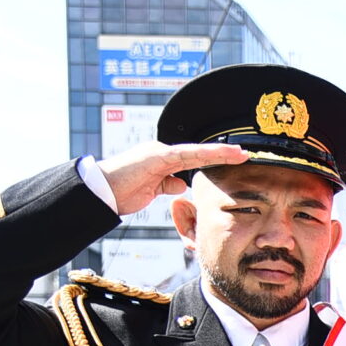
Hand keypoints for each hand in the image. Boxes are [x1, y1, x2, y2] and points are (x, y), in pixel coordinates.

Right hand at [94, 140, 248, 215]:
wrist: (100, 192)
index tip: (235, 160)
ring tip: (241, 154)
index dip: (213, 159)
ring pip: (195, 152)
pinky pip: (185, 155)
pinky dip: (204, 155)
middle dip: (221, 154)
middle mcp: (161, 152)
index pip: (192, 159)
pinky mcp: (157, 157)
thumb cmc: (122, 193)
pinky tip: (221, 155)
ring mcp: (159, 152)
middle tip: (245, 154)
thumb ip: (166, 184)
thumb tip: (181, 184)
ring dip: (219, 153)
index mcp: (161, 160)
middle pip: (197, 153)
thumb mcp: (151, 191)